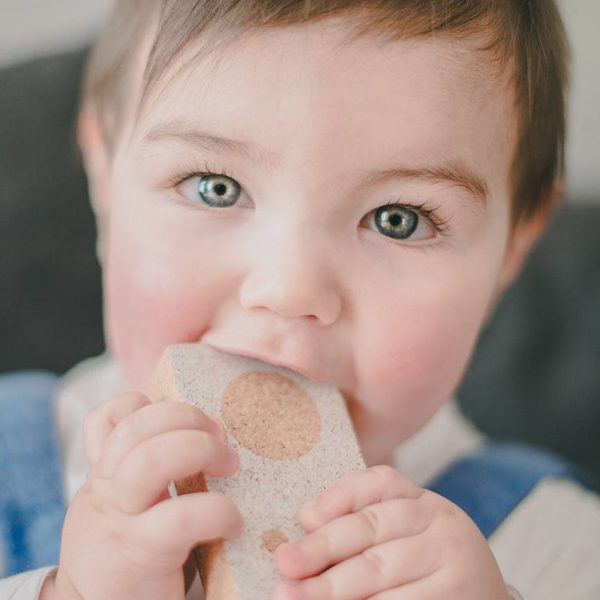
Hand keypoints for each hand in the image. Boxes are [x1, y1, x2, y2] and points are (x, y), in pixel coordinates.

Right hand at [41, 392, 243, 599]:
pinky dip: (218, 510)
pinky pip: (181, 517)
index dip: (154, 406)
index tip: (193, 422)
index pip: (110, 418)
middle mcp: (103, 492)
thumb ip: (145, 473)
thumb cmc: (128, 560)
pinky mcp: (140, 555)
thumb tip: (205, 433)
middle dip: (188, 419)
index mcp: (103, 476)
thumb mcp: (122, 510)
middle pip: (136, 428)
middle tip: (223, 438)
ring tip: (231, 466)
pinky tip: (233, 522)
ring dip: (202, 449)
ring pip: (150, 459)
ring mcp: (117, 522)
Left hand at [272, 465, 510, 599]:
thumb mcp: (403, 532)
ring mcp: (453, 563)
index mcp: (421, 499)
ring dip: (333, 590)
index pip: (378, 483)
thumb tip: (307, 519)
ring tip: (293, 598)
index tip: (304, 518)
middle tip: (285, 564)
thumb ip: (362, 522)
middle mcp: (440, 523)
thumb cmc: (425, 563)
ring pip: (381, 573)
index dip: (338, 496)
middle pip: (371, 529)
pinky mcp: (457, 599)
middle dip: (322, 549)